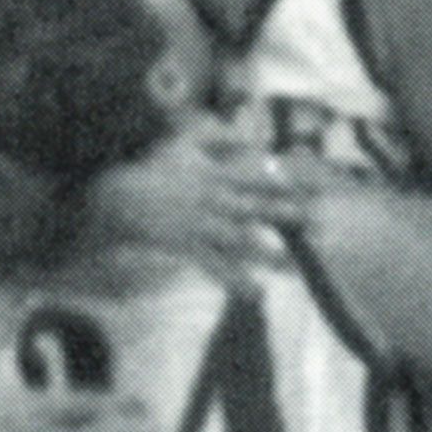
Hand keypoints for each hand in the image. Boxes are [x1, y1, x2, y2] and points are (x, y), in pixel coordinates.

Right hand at [82, 130, 315, 291]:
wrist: (115, 198)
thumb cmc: (151, 170)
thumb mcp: (183, 144)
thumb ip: (217, 138)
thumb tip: (246, 137)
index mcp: (214, 175)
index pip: (256, 177)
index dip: (284, 182)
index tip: (313, 187)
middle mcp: (212, 200)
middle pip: (255, 207)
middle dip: (286, 214)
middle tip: (316, 221)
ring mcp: (200, 225)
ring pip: (240, 240)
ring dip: (268, 254)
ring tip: (294, 268)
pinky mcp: (187, 247)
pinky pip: (215, 266)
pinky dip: (235, 280)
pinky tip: (255, 294)